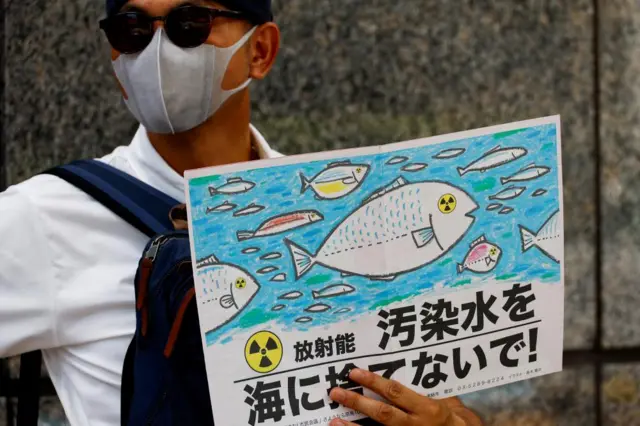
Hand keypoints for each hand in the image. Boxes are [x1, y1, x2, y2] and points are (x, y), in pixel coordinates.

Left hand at [328, 368, 482, 425]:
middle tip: (335, 392)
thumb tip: (417, 380)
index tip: (354, 373)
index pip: (395, 392)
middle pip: (381, 414)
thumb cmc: (464, 425)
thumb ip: (435, 395)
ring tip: (334, 421)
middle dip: (357, 402)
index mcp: (428, 410)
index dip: (373, 382)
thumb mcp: (454, 407)